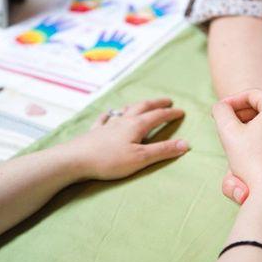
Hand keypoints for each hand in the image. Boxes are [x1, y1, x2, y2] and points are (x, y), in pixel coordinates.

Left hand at [68, 98, 188, 179]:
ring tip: (142, 104)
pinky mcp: (95, 132)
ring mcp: (108, 125)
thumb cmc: (110, 160)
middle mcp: (123, 121)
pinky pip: (104, 119)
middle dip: (156, 103)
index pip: (158, 116)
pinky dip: (110, 115)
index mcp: (137, 125)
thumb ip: (163, 150)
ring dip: (136, 106)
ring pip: (125, 110)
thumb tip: (185, 144)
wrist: (76, 159)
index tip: (181, 111)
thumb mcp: (141, 158)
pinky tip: (109, 113)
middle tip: (167, 100)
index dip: (171, 114)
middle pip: (142, 107)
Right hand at [213, 89, 261, 200]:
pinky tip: (255, 147)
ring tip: (240, 133)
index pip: (252, 94)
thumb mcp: (228, 132)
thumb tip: (221, 106)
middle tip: (229, 120)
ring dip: (258, 122)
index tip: (219, 110)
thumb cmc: (252, 162)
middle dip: (245, 111)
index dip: (232, 100)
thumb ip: (220, 111)